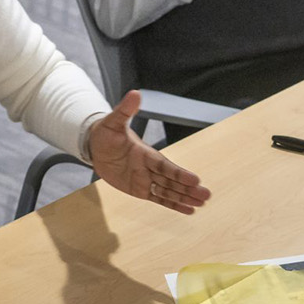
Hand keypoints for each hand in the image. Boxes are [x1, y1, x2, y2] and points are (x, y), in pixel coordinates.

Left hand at [89, 92, 213, 214]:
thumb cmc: (106, 133)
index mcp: (146, 153)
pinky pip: (158, 198)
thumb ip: (125, 110)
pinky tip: (188, 210)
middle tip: (206, 194)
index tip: (195, 179)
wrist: (96, 146)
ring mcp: (146, 179)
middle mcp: (149, 168)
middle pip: (172, 180)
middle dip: (188, 188)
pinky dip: (172, 204)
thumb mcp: (113, 122)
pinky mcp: (139, 190)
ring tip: (202, 203)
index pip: (165, 165)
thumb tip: (135, 93)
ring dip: (184, 197)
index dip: (179, 173)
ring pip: (168, 191)